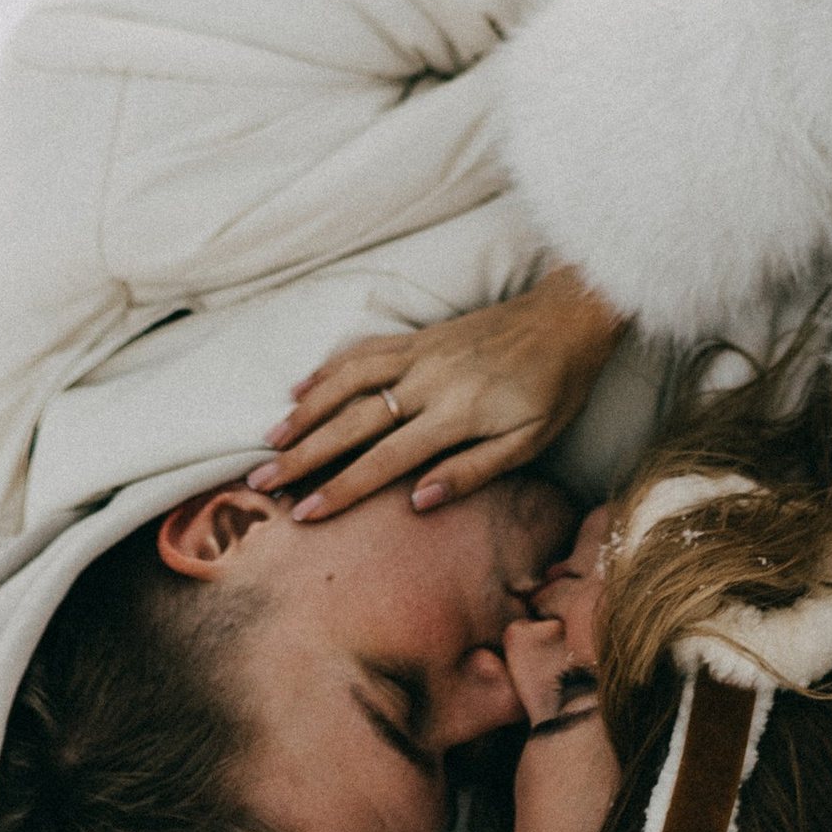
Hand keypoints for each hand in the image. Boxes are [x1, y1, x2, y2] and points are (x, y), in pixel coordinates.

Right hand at [247, 266, 626, 522]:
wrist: (568, 318)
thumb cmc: (554, 389)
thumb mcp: (529, 442)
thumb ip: (473, 472)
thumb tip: (419, 501)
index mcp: (456, 414)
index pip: (385, 460)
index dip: (341, 489)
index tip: (303, 512)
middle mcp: (428, 381)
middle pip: (353, 422)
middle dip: (304, 455)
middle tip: (263, 481)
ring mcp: (420, 353)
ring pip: (347, 381)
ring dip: (305, 411)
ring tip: (272, 440)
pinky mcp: (420, 335)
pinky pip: (364, 350)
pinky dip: (328, 368)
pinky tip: (301, 388)